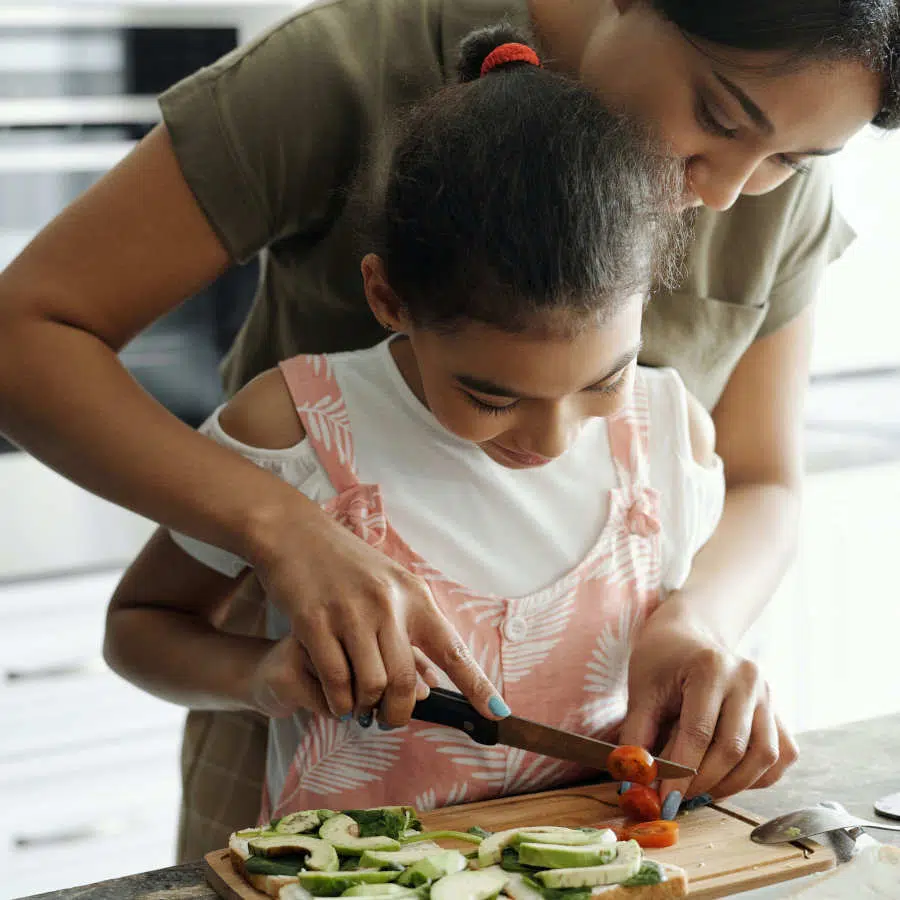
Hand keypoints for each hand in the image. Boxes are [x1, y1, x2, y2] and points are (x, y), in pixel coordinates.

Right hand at [252, 497, 508, 726]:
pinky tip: (339, 700)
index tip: (498, 714)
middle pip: (406, 681)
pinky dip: (340, 701)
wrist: (295, 533)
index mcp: (414, 595)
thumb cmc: (345, 564)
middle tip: (389, 720)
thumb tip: (431, 686)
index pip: (453, 649)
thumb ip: (410, 632)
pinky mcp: (314, 621)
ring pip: (372, 685)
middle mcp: (388, 604)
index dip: (477, 685)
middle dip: (400, 713)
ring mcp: (351, 612)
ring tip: (359, 708)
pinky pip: (336, 680)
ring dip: (366, 708)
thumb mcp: (388, 588)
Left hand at [618, 605, 797, 810]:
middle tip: (677, 798)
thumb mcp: (641, 691)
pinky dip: (756, 777)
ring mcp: (769, 695)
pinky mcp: (779, 712)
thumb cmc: (661, 661)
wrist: (688, 635)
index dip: (681, 772)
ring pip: (763, 758)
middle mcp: (748, 679)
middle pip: (733, 749)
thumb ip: (636, 737)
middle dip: (703, 782)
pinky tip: (726, 777)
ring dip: (730, 785)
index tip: (664, 800)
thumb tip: (634, 783)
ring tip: (698, 789)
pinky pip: (779, 757)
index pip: (699, 732)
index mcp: (711, 666)